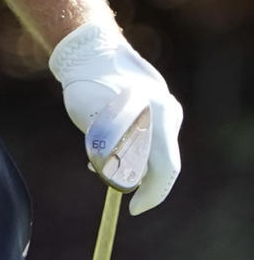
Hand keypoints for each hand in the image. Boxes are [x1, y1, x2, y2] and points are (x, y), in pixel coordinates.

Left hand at [49, 21, 182, 214]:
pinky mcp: (158, 100)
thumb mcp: (98, 129)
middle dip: (135, 177)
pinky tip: (106, 143)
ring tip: (94, 160)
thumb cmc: (90, 88)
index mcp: (158, 120)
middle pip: (160, 161)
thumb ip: (117, 157)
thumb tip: (127, 182)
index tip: (133, 210)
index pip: (164, 171)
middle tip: (105, 180)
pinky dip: (133, 144)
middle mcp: (169, 114)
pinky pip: (151, 131)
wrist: (90, 49)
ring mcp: (166, 105)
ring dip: (130, 160)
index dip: (151, 195)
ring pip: (154, 147)